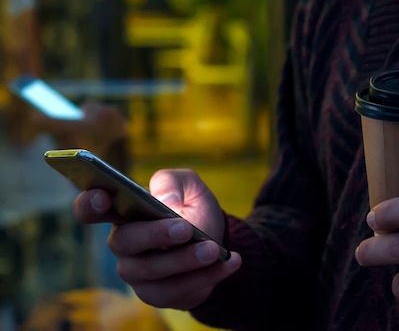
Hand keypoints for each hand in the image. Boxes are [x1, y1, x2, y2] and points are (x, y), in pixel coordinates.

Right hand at [73, 169, 241, 309]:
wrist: (214, 241)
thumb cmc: (192, 209)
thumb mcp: (189, 186)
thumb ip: (173, 182)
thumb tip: (163, 200)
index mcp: (124, 212)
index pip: (92, 209)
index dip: (89, 204)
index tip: (102, 197)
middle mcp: (123, 243)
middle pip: (126, 242)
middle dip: (155, 235)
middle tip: (185, 229)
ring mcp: (137, 272)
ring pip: (154, 271)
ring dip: (186, 260)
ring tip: (213, 250)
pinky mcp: (157, 294)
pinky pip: (178, 290)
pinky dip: (208, 276)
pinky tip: (230, 261)